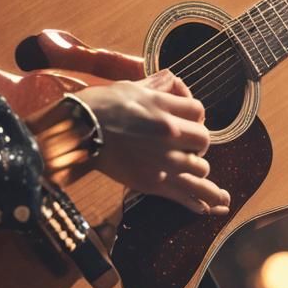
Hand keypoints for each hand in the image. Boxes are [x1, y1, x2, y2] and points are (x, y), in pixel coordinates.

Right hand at [30, 64, 229, 216]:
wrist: (77, 131)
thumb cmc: (101, 105)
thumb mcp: (132, 87)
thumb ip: (157, 85)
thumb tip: (172, 79)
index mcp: (164, 107)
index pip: (198, 111)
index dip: (195, 116)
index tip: (188, 120)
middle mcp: (169, 133)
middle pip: (203, 140)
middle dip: (198, 143)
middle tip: (189, 146)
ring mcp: (162, 159)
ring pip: (199, 169)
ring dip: (198, 170)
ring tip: (203, 179)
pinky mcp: (151, 181)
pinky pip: (182, 193)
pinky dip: (198, 201)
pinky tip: (210, 208)